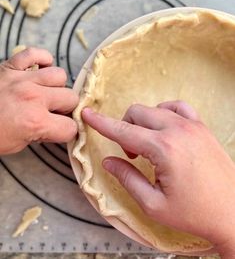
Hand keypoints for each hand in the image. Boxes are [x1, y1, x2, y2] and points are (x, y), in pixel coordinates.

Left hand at [0, 47, 77, 154]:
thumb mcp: (17, 144)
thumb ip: (41, 133)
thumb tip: (55, 125)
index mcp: (36, 122)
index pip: (70, 127)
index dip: (67, 131)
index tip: (62, 130)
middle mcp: (34, 98)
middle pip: (71, 98)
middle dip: (66, 108)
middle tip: (54, 112)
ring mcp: (23, 79)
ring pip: (59, 75)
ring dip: (56, 86)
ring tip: (46, 92)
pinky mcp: (10, 66)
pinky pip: (34, 53)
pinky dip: (41, 59)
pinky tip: (40, 69)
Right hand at [82, 101, 234, 257]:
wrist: (234, 213)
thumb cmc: (195, 213)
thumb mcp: (153, 203)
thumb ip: (127, 178)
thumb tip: (108, 161)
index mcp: (164, 149)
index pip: (123, 130)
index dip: (101, 123)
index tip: (87, 113)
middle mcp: (178, 130)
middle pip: (137, 113)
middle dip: (125, 129)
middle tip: (131, 154)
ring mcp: (193, 126)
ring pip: (155, 108)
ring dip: (143, 123)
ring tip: (148, 145)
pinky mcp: (202, 127)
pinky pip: (178, 107)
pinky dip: (164, 113)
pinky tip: (164, 129)